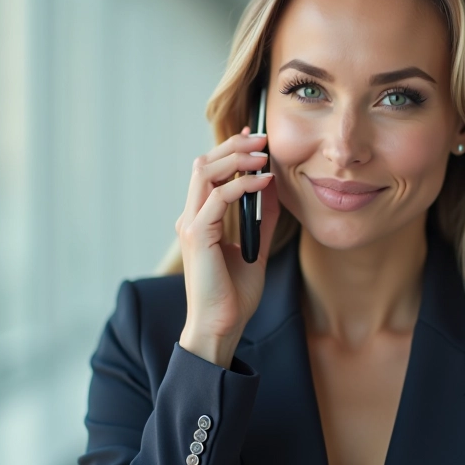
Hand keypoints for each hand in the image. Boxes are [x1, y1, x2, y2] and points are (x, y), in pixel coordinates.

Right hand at [175, 126, 280, 367]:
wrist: (222, 326)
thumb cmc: (234, 295)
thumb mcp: (256, 248)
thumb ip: (263, 218)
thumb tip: (273, 187)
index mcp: (200, 220)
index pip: (210, 172)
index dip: (231, 150)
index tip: (255, 138)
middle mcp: (191, 218)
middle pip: (204, 164)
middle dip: (233, 146)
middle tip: (262, 138)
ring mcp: (191, 225)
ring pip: (204, 173)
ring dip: (236, 158)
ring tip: (263, 154)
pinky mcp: (197, 236)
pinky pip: (218, 197)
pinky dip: (242, 184)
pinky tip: (263, 181)